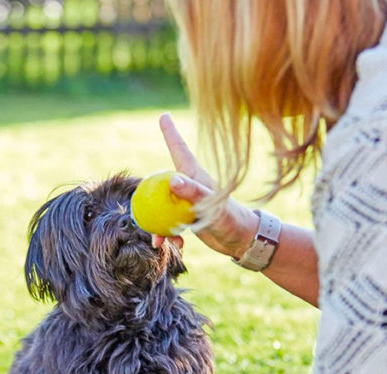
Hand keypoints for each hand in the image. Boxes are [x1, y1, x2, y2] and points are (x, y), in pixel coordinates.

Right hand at [153, 113, 259, 259]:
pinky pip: (170, 223)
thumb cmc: (232, 220)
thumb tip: (172, 180)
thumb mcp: (212, 207)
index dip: (170, 133)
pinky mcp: (188, 217)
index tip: (164, 115)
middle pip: (160, 184)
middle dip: (148, 199)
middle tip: (143, 218)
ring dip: (157, 225)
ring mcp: (187, 202)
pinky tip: (176, 245)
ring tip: (159, 241)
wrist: (243, 241)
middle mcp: (189, 186)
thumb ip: (193, 193)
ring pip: (161, 207)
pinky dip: (169, 235)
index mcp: (195, 176)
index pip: (179, 150)